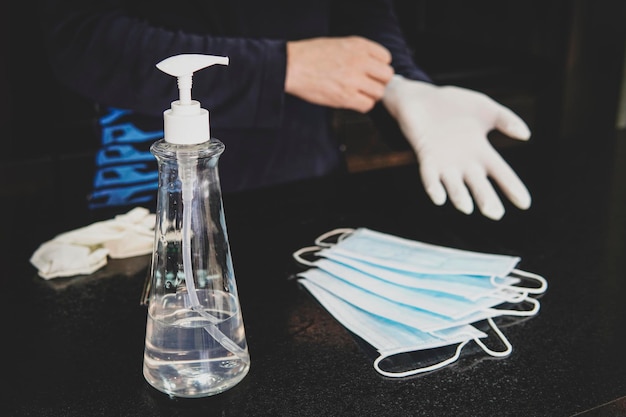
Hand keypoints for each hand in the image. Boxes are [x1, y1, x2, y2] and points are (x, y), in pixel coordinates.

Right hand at [285, 36, 393, 112]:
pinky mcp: (346, 97)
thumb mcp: (339, 43)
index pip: (386, 58)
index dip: (379, 67)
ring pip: (378, 92)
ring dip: (371, 95)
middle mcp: (359, 61)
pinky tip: (352, 100)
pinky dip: (362, 105)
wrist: (291, 66)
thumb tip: (372, 66)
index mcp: (358, 45)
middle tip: (368, 84)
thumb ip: (358, 52)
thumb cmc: (310, 55)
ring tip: (358, 93)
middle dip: (379, 81)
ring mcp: (353, 80)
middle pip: (386, 76)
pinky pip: (367, 105)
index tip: (373, 71)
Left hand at [383, 75, 531, 219]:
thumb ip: (506, 120)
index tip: (524, 203)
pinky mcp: (426, 157)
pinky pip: (429, 176)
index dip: (512, 187)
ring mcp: (444, 162)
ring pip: (454, 185)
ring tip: (467, 208)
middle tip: (494, 213)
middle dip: (485, 198)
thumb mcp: (485, 109)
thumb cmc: (455, 105)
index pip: (501, 173)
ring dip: (459, 196)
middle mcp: (464, 163)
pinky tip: (438, 197)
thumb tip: (526, 135)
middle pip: (478, 185)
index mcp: (482, 152)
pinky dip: (433, 186)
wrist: (422, 98)